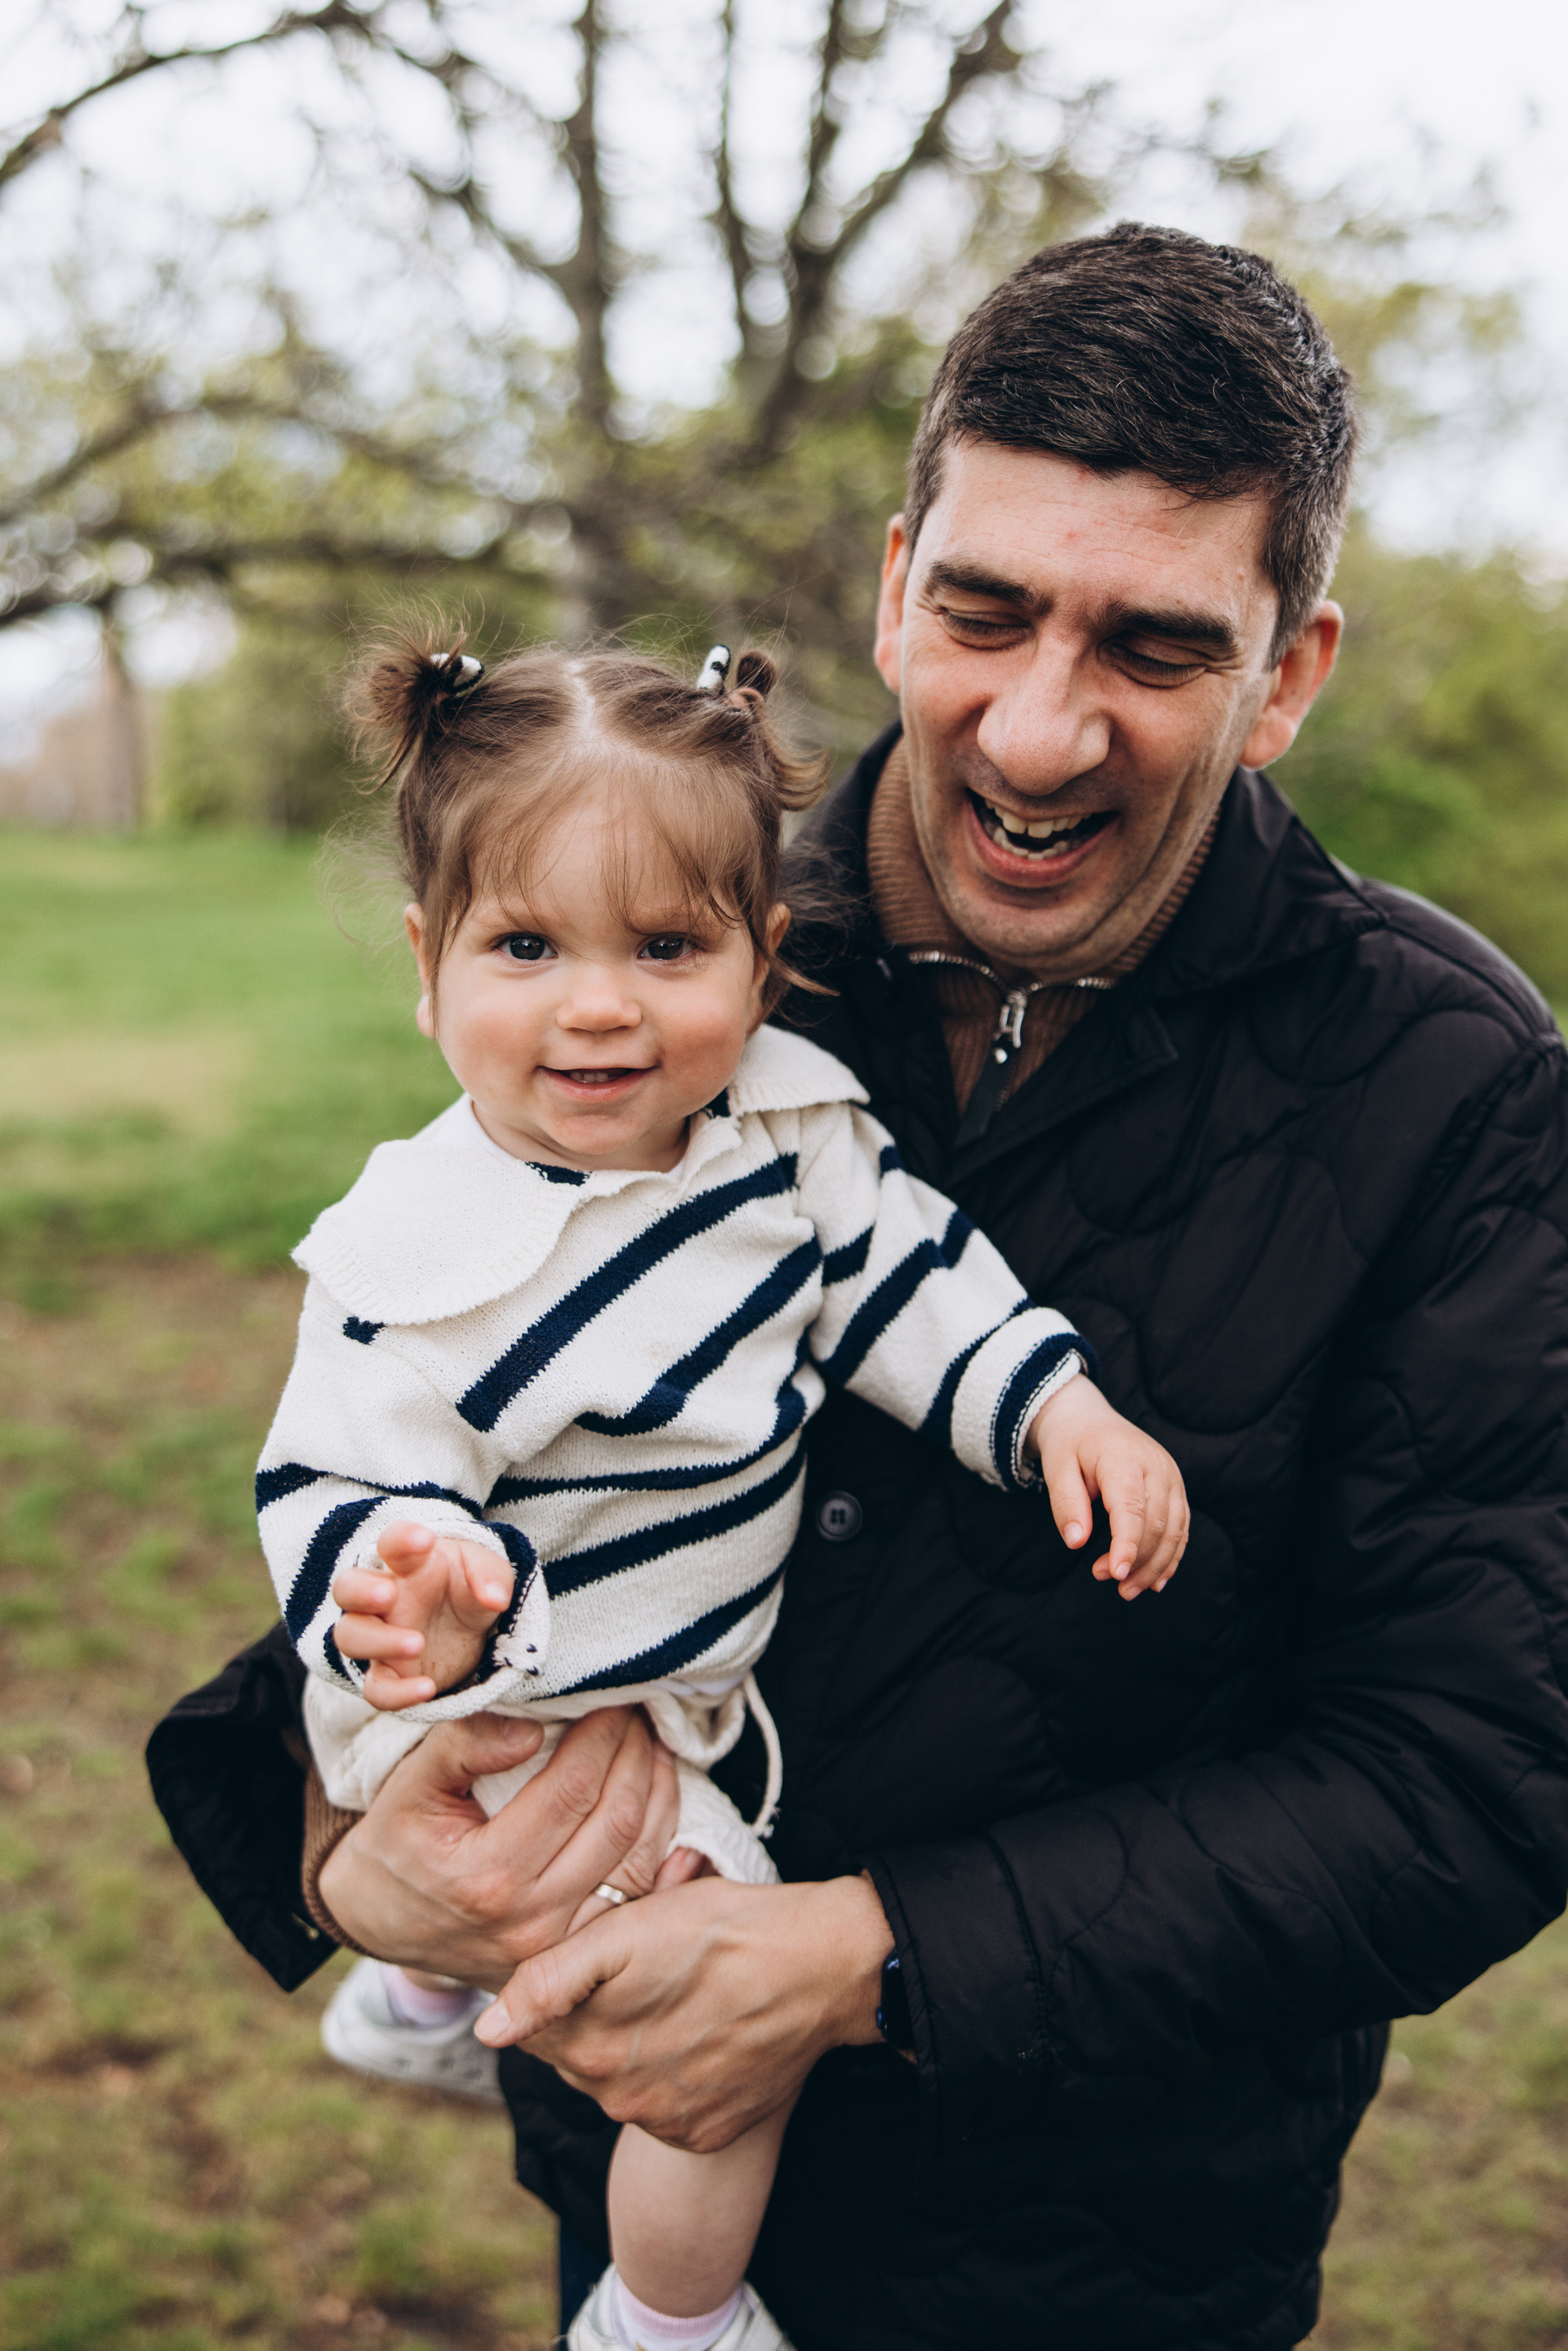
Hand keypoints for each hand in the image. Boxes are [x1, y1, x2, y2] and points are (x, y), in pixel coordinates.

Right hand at [317, 1705, 689, 1984]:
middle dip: (637, 1755)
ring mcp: (560, 1947)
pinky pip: (639, 1896)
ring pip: (640, 1862)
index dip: (603, 1735)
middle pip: (615, 1823)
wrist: (378, 1921)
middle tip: (641, 1710)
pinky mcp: (574, 1955)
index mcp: (489, 1877)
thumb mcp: (408, 1787)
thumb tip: (533, 1727)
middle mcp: (533, 1921)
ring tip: (655, 1745)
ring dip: (658, 1794)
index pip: (572, 1789)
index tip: (615, 1696)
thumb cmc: (395, 1845)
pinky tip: (663, 1800)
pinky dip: (662, 1845)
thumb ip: (464, 1747)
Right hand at [331, 1521, 513, 1706]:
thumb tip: (494, 1598)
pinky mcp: (390, 1674)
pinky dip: (396, 1693)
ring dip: (377, 1640)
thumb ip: (491, 1577)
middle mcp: (386, 1598)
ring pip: (350, 1636)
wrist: (471, 1630)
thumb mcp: (490, 1574)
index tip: (425, 1540)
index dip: (400, 1538)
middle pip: (346, 1587)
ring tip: (417, 1643)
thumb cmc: (469, 1588)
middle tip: (389, 1594)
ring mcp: (382, 1636)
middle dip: (360, 1590)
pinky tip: (427, 1688)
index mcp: (409, 1564)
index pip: (391, 1543)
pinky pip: (376, 1688)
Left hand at [473, 1872, 894, 2151]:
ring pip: (621, 2077)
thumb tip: (486, 2033)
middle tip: (647, 1962)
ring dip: (635, 2040)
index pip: (534, 2023)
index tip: (592, 1952)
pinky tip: (704, 2028)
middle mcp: (619, 2101)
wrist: (822, 1967)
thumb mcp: (628, 1932)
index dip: (555, 1982)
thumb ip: (549, 1981)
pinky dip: (676, 2071)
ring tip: (680, 1991)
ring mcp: (666, 2123)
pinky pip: (667, 2103)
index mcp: (588, 2049)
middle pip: (577, 2051)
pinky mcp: (708, 2133)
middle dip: (597, 2010)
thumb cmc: (722, 1931)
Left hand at [1028, 1375, 1188, 1597]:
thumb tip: (1076, 1543)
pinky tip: (1154, 1580)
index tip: (1116, 1573)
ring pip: (1174, 1531)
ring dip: (1154, 1566)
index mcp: (1123, 1458)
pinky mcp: (1176, 1488)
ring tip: (1127, 1589)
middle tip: (1104, 1579)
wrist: (1090, 1418)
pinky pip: (1181, 1528)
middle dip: (1136, 1561)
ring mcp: (1171, 1476)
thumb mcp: (1057, 1468)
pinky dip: (1170, 1557)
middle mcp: (1156, 1466)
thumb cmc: (1071, 1445)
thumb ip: (1067, 1504)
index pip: (1132, 1507)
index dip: (1127, 1544)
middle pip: (1156, 1524)